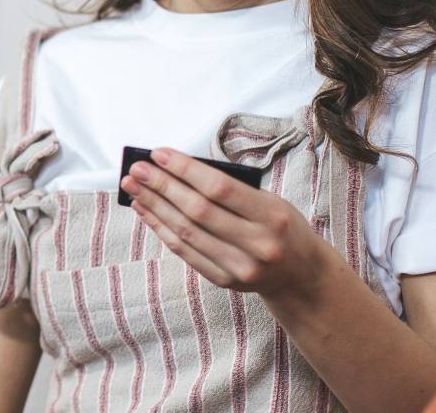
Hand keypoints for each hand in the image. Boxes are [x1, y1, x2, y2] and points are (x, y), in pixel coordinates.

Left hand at [119, 147, 330, 298]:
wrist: (302, 276)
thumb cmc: (281, 227)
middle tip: (136, 169)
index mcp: (272, 216)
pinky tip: (146, 211)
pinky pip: (185, 252)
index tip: (158, 154)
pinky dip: (161, 229)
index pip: (219, 188)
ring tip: (133, 187)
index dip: (185, 170)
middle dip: (162, 187)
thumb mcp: (271, 201)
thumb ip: (232, 190)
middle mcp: (257, 244)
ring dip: (154, 207)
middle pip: (197, 211)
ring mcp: (240, 267)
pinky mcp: (224, 281)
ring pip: (186, 232)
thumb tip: (178, 170)